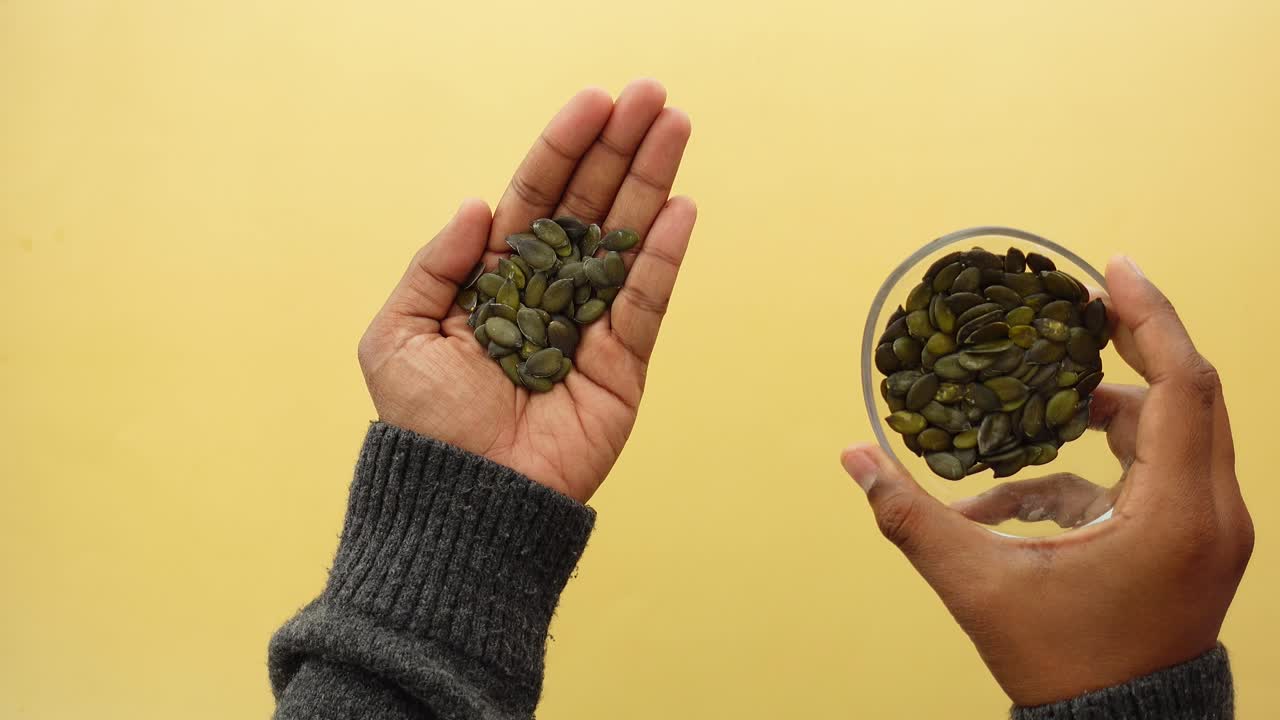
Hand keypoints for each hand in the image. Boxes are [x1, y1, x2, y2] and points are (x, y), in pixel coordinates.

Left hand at [358, 80, 693, 502]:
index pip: (535, 197)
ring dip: (652, 182)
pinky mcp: (621, 366)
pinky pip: (645, 302)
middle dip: (620, 148)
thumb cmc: (423, 423)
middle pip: (590, 204)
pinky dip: (664, 257)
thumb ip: (435, 265)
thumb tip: (478, 207)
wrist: (462, 499)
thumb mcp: (398, 334)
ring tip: (676, 127)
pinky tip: (680, 209)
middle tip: (652, 95)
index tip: (594, 102)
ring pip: (625, 240)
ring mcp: (588, 326)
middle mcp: (546, 291)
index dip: (563, 148)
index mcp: (495, 277)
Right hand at [840, 256, 1252, 705]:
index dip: (1149, 317)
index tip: (1114, 268)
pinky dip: (1107, 464)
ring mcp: (1214, 530)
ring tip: (1053, 403)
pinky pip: (1163, 474)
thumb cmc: (1060, 664)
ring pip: (1179, 432)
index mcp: (1174, 514)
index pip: (1181, 385)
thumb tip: (853, 458)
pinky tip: (1035, 494)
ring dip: (1116, 408)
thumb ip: (911, 517)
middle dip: (1136, 342)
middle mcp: (1212, 513)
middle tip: (1084, 307)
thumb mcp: (978, 586)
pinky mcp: (1199, 544)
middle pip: (1191, 394)